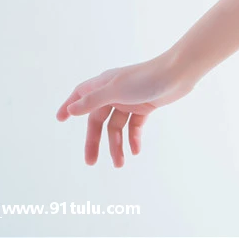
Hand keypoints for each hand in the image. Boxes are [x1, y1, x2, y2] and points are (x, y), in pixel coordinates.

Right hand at [55, 51, 196, 166]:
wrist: (179, 73)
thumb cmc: (146, 77)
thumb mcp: (116, 90)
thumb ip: (93, 100)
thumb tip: (71, 110)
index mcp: (104, 84)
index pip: (81, 95)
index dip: (70, 106)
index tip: (59, 119)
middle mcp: (115, 92)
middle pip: (98, 119)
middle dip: (94, 141)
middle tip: (90, 162)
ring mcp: (130, 100)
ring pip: (117, 126)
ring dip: (117, 145)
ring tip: (120, 164)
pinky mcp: (146, 106)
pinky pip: (134, 126)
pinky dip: (133, 138)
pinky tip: (136, 150)